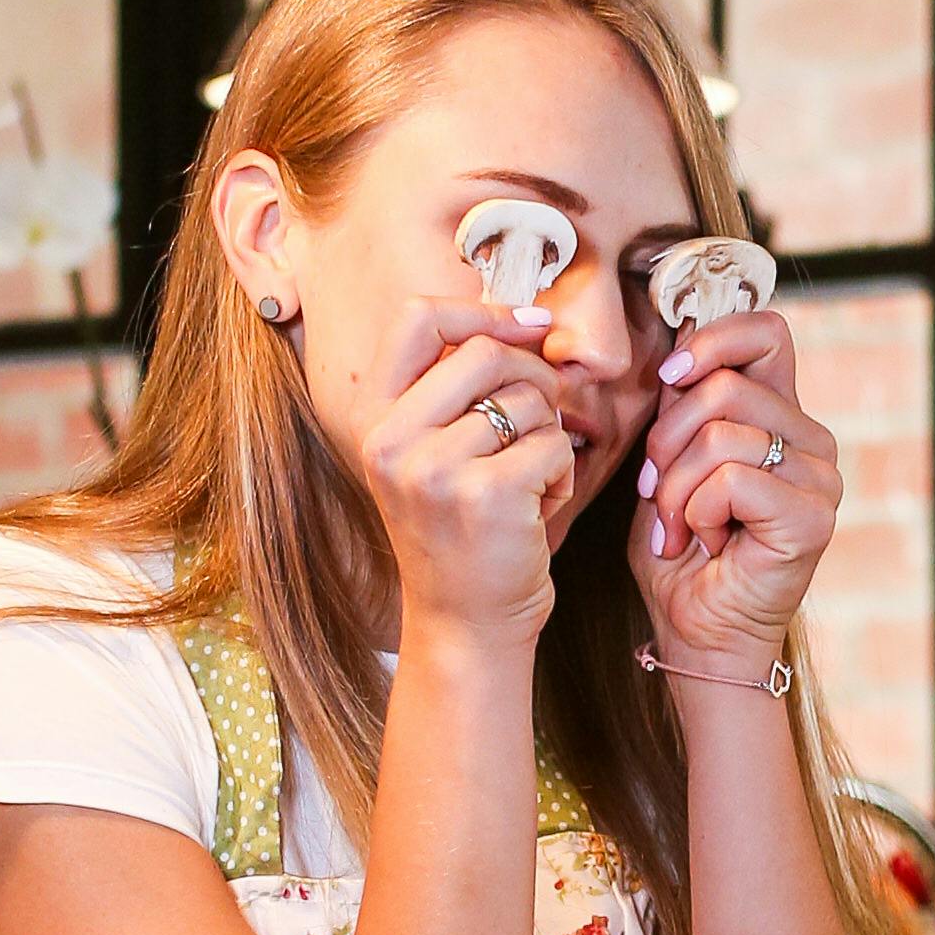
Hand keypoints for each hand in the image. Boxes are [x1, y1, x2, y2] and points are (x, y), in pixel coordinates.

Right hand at [364, 303, 576, 649]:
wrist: (464, 625)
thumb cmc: (462, 535)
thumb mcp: (432, 455)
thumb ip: (455, 390)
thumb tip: (528, 319)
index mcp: (373, 420)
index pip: (418, 319)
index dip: (482, 310)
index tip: (530, 323)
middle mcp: (392, 440)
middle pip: (486, 352)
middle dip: (534, 379)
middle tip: (539, 423)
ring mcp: (434, 468)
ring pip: (529, 399)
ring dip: (548, 436)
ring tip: (527, 482)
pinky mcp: (486, 494)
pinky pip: (552, 445)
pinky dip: (561, 476)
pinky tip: (538, 509)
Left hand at [633, 312, 834, 671]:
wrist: (695, 632)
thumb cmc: (681, 552)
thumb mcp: (668, 462)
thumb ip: (680, 407)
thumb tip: (676, 351)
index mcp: (781, 415)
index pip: (767, 333)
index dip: (711, 340)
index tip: (669, 378)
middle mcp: (811, 440)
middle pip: (724, 386)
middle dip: (666, 440)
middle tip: (657, 493)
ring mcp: (819, 478)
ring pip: (721, 435)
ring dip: (674, 488)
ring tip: (679, 527)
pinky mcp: (812, 517)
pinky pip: (732, 480)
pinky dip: (696, 512)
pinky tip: (708, 541)